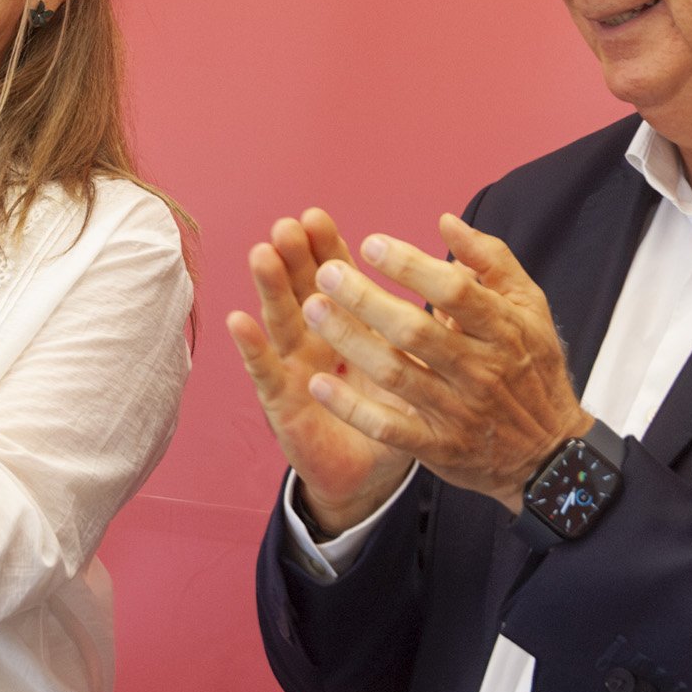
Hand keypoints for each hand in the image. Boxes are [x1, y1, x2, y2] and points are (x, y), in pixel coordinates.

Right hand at [225, 209, 417, 534]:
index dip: (326, 249)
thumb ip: (427, 325)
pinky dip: (253, 348)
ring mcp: (295, 370)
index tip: (317, 217)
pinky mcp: (283, 405)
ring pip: (282, 322)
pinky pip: (266, 375)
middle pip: (303, 289)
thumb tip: (451, 280)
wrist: (369, 474)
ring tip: (262, 255)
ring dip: (271, 289)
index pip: (336, 279)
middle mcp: (316, 340)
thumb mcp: (417, 366)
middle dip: (295, 258)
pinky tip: (240, 321)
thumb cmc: (394, 412)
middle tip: (287, 226)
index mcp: (349, 325)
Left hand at [299, 214, 592, 512]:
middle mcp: (481, 370)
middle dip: (366, 300)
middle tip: (326, 273)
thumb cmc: (531, 366)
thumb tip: (446, 222)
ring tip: (312, 309)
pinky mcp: (439, 448)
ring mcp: (459, 411)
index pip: (454, 291)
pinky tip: (319, 383)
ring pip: (396, 374)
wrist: (549, 452)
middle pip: (415, 331)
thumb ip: (492, 261)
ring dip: (350, 341)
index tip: (370, 243)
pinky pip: (389, 428)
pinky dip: (353, 408)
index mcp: (504, 329)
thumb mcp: (529, 307)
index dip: (410, 266)